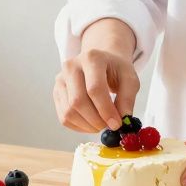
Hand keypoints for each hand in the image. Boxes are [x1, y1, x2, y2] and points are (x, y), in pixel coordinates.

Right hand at [53, 18, 137, 132]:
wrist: (100, 63)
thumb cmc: (115, 70)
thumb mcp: (129, 79)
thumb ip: (127, 99)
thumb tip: (122, 120)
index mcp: (92, 58)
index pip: (95, 88)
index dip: (105, 110)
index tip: (116, 124)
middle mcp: (71, 66)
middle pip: (78, 101)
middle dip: (96, 120)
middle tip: (109, 126)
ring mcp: (60, 79)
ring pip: (69, 112)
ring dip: (87, 125)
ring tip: (101, 124)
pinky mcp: (56, 92)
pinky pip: (63, 117)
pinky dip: (79, 126)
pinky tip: (91, 123)